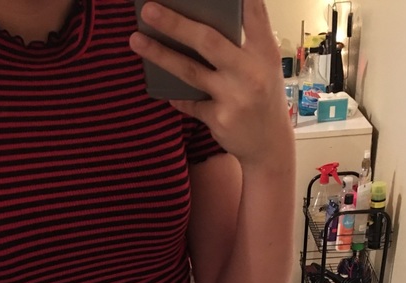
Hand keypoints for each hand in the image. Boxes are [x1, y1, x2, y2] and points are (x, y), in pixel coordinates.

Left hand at [129, 0, 292, 166]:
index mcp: (264, 53)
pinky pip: (188, 103)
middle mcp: (250, 72)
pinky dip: (176, 96)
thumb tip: (197, 27)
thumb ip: (241, 47)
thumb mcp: (264, 69)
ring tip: (136, 40)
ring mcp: (234, 97)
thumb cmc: (263, 100)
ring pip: (190, 71)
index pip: (253, 14)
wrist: (269, 145)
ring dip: (160, 54)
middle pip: (207, 41)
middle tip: (149, 9)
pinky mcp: (219, 119)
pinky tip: (164, 91)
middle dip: (175, 23)